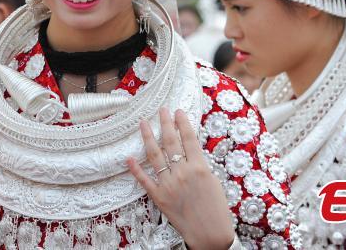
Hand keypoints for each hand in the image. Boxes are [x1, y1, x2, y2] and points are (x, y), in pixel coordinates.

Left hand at [127, 108, 235, 249]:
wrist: (210, 234)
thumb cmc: (216, 209)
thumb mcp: (213, 181)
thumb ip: (199, 165)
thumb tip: (188, 151)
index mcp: (200, 167)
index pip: (188, 138)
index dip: (182, 122)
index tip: (177, 111)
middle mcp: (183, 173)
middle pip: (171, 141)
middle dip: (165, 123)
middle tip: (161, 110)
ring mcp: (169, 184)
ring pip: (155, 155)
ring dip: (147, 137)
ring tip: (143, 123)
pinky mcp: (159, 197)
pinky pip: (144, 180)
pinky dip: (135, 168)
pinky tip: (129, 157)